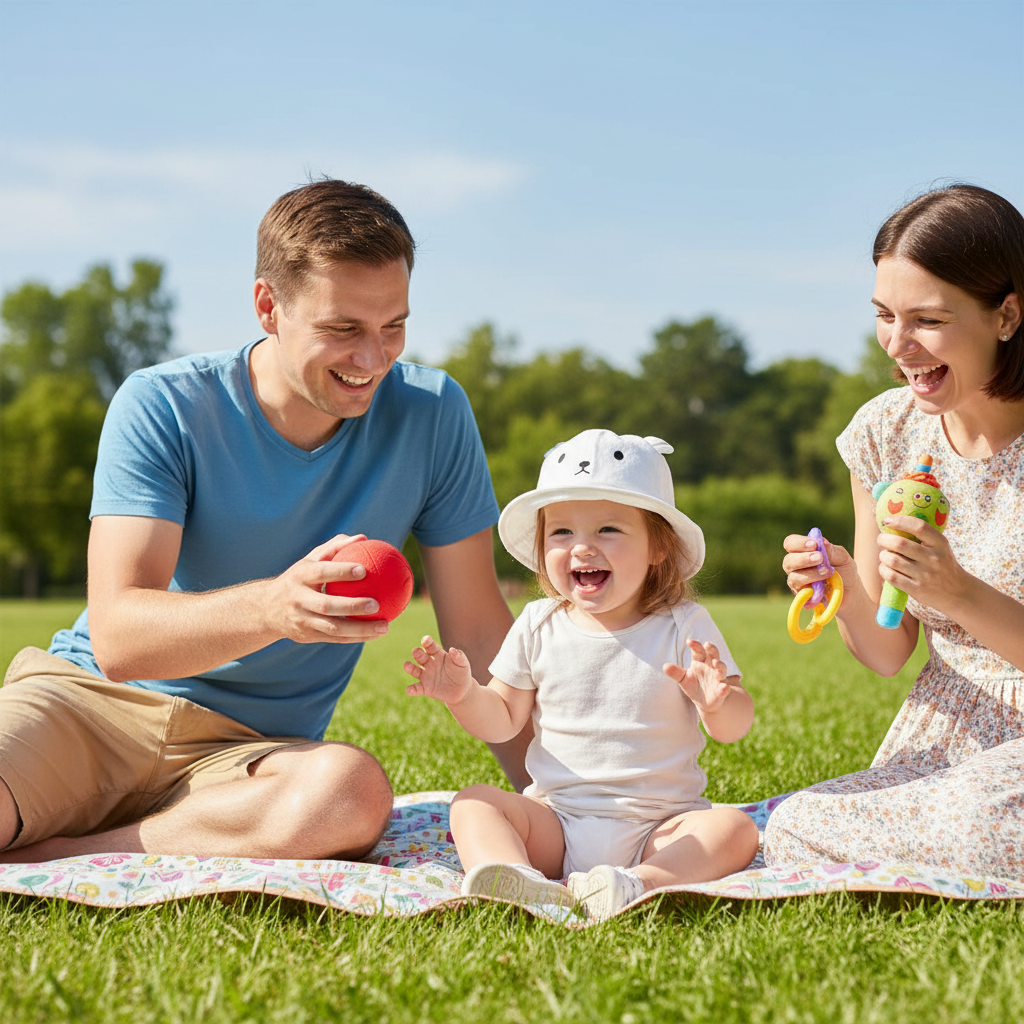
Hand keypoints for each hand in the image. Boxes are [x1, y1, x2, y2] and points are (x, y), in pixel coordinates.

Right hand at [262, 533, 389, 644]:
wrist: (266, 609)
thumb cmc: (299, 578)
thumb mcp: (310, 561)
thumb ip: (335, 547)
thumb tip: (363, 537)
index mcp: (299, 576)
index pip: (321, 573)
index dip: (341, 571)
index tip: (364, 570)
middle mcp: (298, 600)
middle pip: (327, 605)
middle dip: (352, 606)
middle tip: (377, 604)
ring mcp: (302, 620)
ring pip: (333, 628)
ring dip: (360, 630)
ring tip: (385, 626)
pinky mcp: (307, 636)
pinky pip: (335, 638)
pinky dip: (356, 637)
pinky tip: (376, 634)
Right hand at [404, 635, 476, 703]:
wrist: (462, 690)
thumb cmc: (462, 673)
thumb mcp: (463, 664)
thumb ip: (459, 656)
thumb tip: (453, 650)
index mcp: (438, 654)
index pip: (431, 646)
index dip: (427, 642)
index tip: (426, 640)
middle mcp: (429, 663)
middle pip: (420, 656)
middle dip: (417, 653)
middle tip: (416, 652)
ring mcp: (426, 675)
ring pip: (414, 670)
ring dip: (409, 667)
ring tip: (407, 666)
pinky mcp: (425, 688)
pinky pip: (416, 688)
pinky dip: (412, 689)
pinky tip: (410, 690)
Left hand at [664, 640, 730, 714]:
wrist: (704, 702)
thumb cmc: (693, 686)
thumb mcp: (682, 679)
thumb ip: (675, 672)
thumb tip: (664, 666)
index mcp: (700, 662)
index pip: (698, 651)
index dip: (695, 646)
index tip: (689, 641)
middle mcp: (711, 667)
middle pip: (713, 655)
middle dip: (711, 650)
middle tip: (707, 644)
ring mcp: (718, 678)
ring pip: (721, 669)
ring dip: (720, 665)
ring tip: (715, 663)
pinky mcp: (721, 691)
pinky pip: (724, 688)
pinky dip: (724, 688)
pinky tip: (724, 687)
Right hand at [781, 532, 857, 603]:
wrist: (851, 592)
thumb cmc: (844, 571)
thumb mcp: (843, 558)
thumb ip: (832, 550)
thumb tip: (821, 541)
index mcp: (802, 552)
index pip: (790, 543)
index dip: (798, 543)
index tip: (814, 544)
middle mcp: (796, 566)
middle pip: (788, 561)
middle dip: (803, 558)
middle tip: (820, 558)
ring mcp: (797, 582)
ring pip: (794, 577)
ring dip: (811, 573)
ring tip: (828, 572)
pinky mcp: (802, 597)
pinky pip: (801, 593)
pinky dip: (812, 589)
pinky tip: (823, 586)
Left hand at [878, 514, 966, 608]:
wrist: (957, 592)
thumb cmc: (942, 564)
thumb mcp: (940, 547)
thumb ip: (922, 536)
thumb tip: (892, 522)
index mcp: (940, 543)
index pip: (919, 527)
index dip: (899, 521)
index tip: (886, 521)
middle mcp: (934, 558)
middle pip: (900, 544)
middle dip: (884, 539)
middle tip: (882, 539)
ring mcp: (925, 575)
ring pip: (892, 560)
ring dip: (883, 555)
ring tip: (885, 555)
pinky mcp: (917, 589)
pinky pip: (891, 576)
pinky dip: (883, 570)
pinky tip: (886, 568)